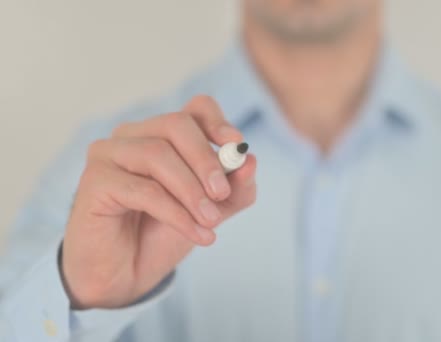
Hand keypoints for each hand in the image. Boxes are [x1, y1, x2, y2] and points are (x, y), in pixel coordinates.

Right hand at [61, 96, 256, 308]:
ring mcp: (109, 153)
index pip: (195, 108)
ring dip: (192, 192)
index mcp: (163, 134)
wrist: (126, 275)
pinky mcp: (95, 181)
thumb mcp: (211, 211)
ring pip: (158, 155)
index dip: (218, 122)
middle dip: (206, 160)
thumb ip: (235, 189)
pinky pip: (143, 190)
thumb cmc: (163, 233)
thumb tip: (250, 162)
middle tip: (223, 194)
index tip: (236, 146)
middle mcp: (133, 135)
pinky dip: (176, 213)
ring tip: (211, 222)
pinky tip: (197, 234)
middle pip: (176, 125)